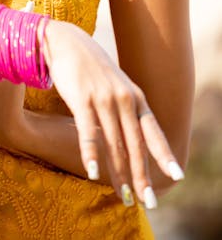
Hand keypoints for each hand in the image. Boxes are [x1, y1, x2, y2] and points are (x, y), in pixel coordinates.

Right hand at [41, 20, 183, 205]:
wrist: (66, 41)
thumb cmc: (91, 67)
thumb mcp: (117, 85)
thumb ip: (128, 109)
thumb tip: (136, 138)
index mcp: (135, 97)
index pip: (153, 131)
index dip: (163, 154)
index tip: (176, 176)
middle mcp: (123, 99)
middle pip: (136, 144)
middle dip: (142, 175)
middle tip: (147, 201)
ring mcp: (103, 99)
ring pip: (114, 143)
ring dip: (119, 173)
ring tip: (124, 196)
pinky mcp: (82, 99)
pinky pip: (88, 132)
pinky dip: (91, 154)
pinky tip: (93, 173)